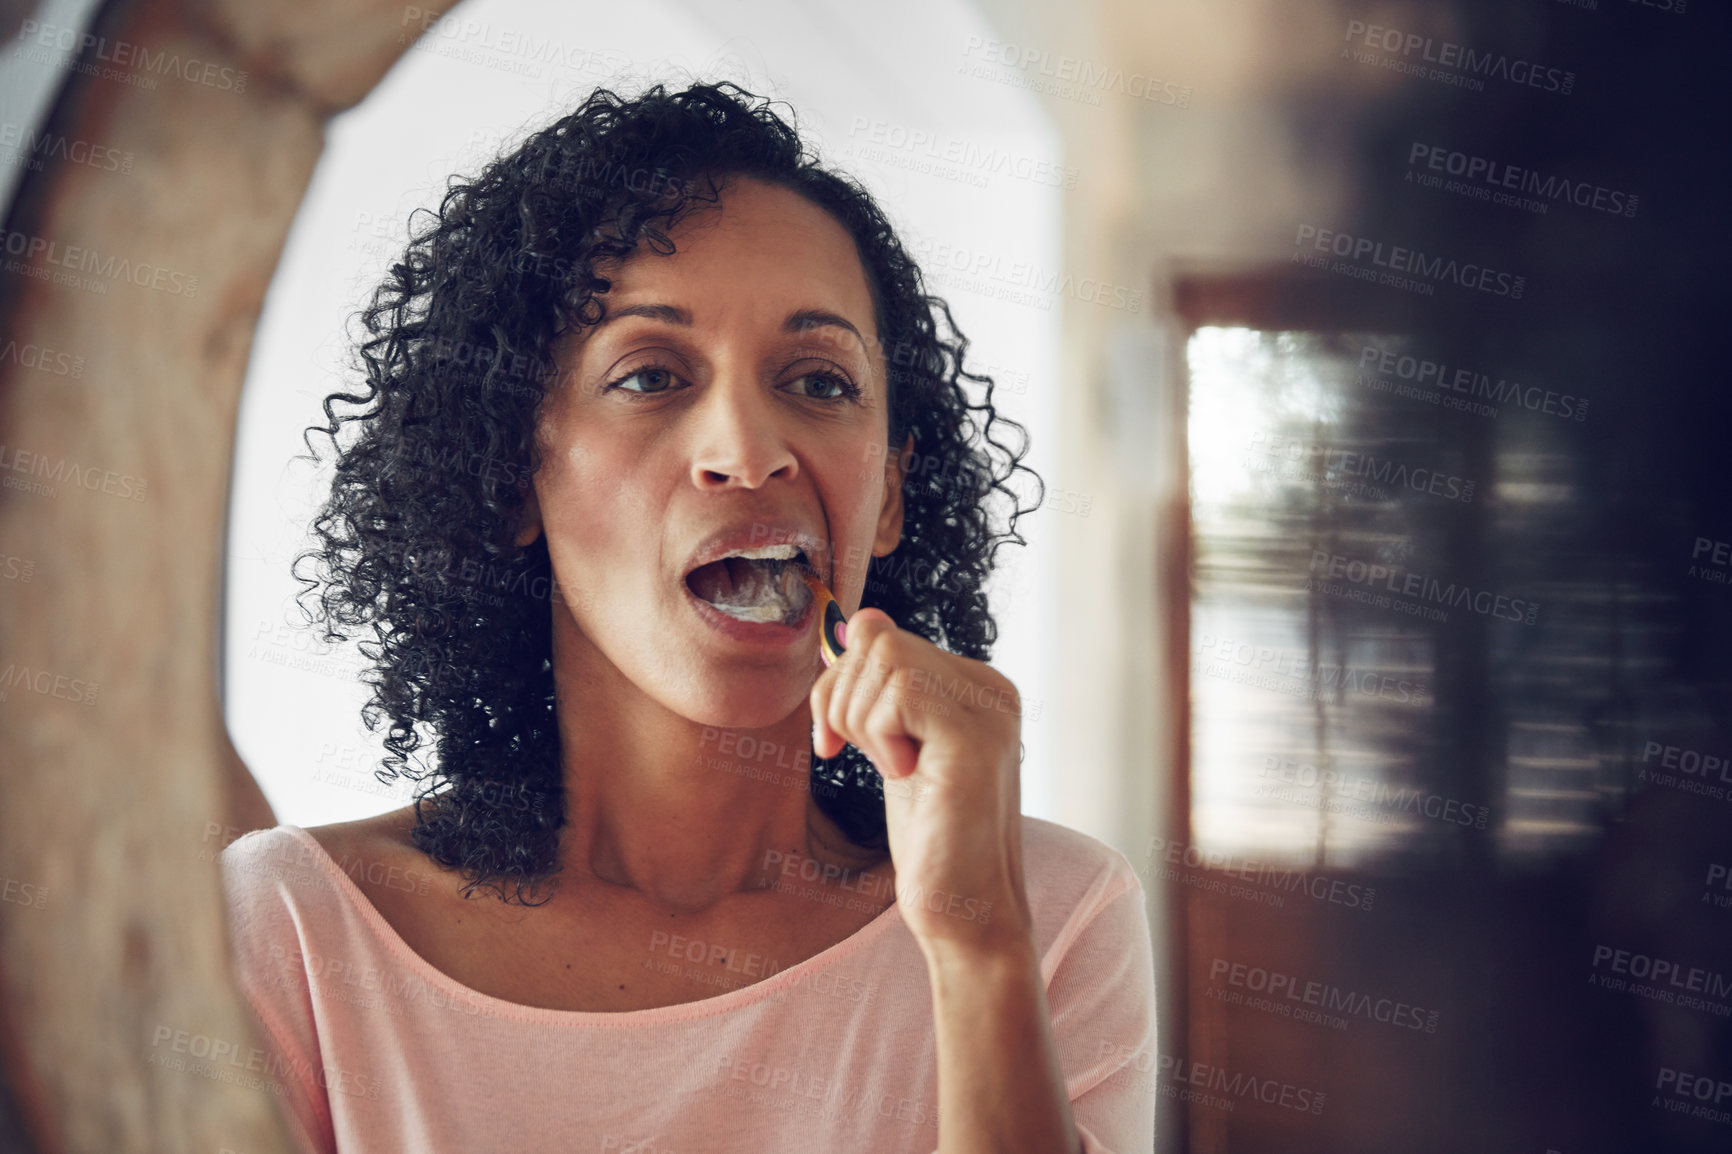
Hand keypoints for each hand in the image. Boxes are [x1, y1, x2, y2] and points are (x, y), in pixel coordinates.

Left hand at [809, 608, 1032, 955]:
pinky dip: (876, 734)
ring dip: (857, 719)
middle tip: (851, 754)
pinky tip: (901, 776)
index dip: (840, 684)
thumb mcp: (893, 747)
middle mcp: (993, 690)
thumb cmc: (930, 839)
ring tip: (887, 769)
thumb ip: (881, 690)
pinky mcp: (975, 740)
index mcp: (978, 687)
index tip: (835, 740)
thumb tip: (862, 620)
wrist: (965, 910)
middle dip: (840, 697)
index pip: (885, 637)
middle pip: (881, 640)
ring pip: (886, 659)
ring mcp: (990, 712)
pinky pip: (899, 693)